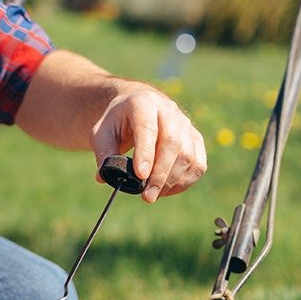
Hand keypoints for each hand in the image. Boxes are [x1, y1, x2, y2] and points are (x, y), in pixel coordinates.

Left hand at [91, 82, 206, 202]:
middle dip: (160, 174)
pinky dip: (185, 181)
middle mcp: (168, 110)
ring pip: (188, 155)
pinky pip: (198, 163)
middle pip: (172, 143)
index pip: (148, 128)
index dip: (146, 153)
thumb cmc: (117, 122)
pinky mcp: (195, 138)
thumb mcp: (102, 133)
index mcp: (143, 103)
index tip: (140, 175)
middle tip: (147, 196)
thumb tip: (104, 178)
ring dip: (172, 181)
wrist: (135, 105)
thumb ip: (104, 154)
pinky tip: (167, 190)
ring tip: (153, 194)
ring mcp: (185, 123)